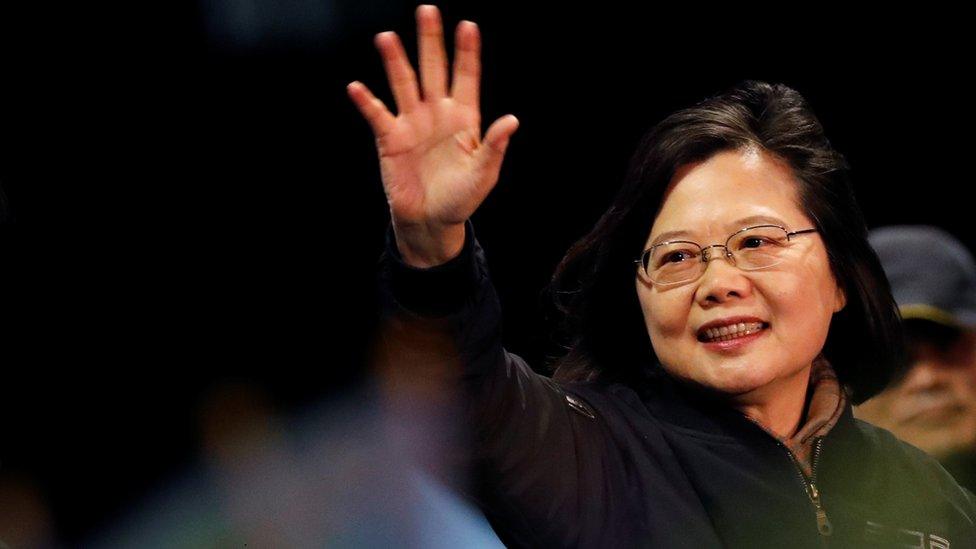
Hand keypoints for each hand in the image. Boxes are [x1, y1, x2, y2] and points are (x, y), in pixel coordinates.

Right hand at [347, 4, 518, 265]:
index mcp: (464, 118)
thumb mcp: (484, 175)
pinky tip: (357, 87)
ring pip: (404, 84)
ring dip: (395, 62)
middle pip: (432, 69)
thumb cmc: (461, 198)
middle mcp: (437, 113)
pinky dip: (367, 102)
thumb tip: (512, 120)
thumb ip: (494, 147)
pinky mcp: (390, 139)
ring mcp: (412, 123)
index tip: (468, 26)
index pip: (466, 77)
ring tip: (387, 38)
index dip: (466, 52)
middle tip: (427, 11)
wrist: (431, 221)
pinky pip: (378, 115)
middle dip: (430, 41)